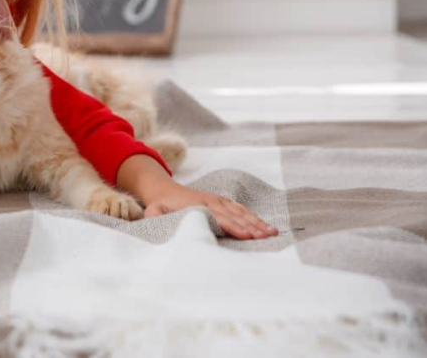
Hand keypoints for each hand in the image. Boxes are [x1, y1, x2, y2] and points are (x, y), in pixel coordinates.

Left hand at [142, 185, 279, 239]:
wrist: (163, 189)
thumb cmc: (160, 205)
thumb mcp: (153, 210)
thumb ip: (154, 216)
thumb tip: (154, 219)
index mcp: (197, 205)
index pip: (219, 218)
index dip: (233, 226)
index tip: (247, 235)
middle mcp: (210, 201)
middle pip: (234, 216)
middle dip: (251, 226)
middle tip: (266, 237)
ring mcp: (217, 200)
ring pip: (241, 212)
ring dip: (257, 222)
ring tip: (272, 233)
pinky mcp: (221, 201)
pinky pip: (240, 209)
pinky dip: (253, 217)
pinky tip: (265, 226)